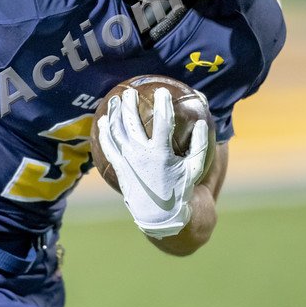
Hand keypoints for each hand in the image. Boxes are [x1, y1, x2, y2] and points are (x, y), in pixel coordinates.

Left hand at [96, 86, 208, 237]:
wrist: (160, 214)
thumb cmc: (180, 190)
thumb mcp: (195, 168)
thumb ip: (200, 144)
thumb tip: (203, 121)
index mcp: (162, 152)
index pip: (162, 120)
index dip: (162, 103)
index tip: (162, 91)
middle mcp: (142, 154)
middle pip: (132, 121)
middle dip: (129, 103)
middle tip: (130, 92)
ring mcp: (128, 161)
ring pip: (116, 131)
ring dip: (114, 113)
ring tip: (113, 100)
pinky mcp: (119, 168)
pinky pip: (108, 146)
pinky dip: (104, 132)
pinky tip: (102, 122)